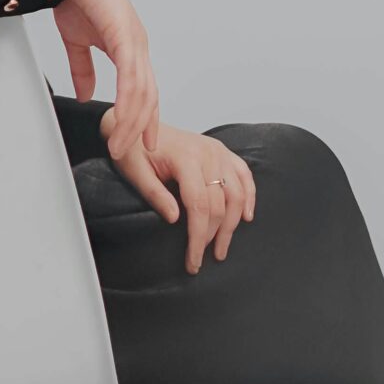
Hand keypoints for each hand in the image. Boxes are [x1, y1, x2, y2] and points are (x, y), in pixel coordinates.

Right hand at [53, 0, 158, 159]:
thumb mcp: (78, 41)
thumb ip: (83, 68)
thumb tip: (86, 92)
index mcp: (129, 49)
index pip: (143, 91)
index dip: (143, 117)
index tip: (141, 142)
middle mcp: (138, 48)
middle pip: (148, 97)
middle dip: (142, 128)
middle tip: (133, 154)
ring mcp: (135, 43)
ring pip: (141, 94)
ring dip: (131, 123)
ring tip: (120, 146)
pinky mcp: (126, 38)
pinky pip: (131, 78)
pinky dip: (128, 102)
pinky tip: (122, 119)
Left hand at [102, 117, 256, 272]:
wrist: (137, 123)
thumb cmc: (134, 149)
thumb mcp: (135, 172)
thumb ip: (155, 194)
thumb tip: (175, 219)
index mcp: (185, 157)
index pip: (199, 205)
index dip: (198, 236)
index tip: (193, 260)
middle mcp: (207, 153)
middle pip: (220, 203)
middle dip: (213, 235)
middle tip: (204, 258)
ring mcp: (218, 151)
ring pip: (236, 193)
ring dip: (232, 223)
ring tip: (222, 246)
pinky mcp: (222, 151)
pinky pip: (244, 175)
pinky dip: (249, 196)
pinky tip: (246, 216)